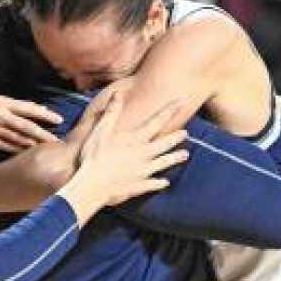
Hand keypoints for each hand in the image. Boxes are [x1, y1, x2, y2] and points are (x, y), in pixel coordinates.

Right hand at [0, 95, 62, 152]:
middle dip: (43, 134)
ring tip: (48, 148)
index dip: (44, 115)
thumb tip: (41, 108)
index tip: (59, 120)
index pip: (28, 108)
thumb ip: (19, 105)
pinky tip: (31, 152)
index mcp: (2, 102)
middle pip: (25, 126)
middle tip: (57, 141)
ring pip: (18, 138)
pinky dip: (20, 149)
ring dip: (34, 144)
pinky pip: (8, 147)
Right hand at [60, 97, 187, 218]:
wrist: (93, 185)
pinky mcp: (138, 186)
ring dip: (174, 158)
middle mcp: (143, 155)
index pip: (157, 121)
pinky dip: (159, 183)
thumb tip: (118, 93)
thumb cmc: (94, 156)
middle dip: (176, 137)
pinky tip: (165, 183)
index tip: (182, 101)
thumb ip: (111, 112)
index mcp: (135, 140)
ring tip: (185, 155)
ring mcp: (142, 171)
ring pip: (163, 163)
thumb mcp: (101, 130)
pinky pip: (152, 184)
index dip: (170, 110)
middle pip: (164, 144)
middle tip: (186, 133)